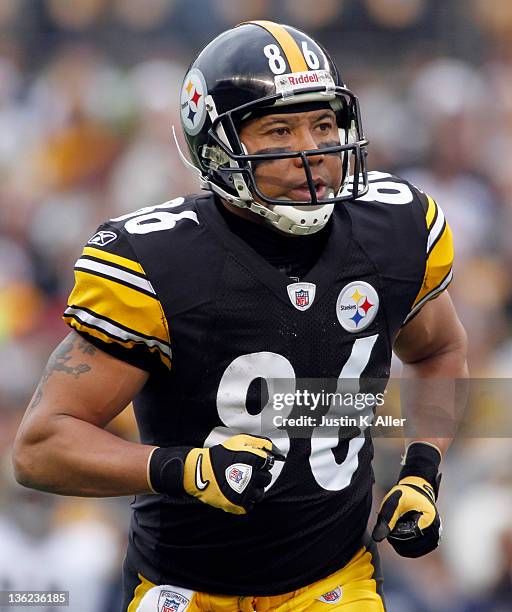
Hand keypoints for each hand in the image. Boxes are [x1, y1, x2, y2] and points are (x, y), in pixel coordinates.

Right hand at [149, 434, 283, 514]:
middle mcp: (251, 477)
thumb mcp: (239, 441)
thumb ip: (259, 442)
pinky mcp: (238, 504)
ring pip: (259, 494)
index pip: (269, 463)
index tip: (257, 463)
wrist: (200, 471)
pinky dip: (246, 500)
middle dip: (260, 475)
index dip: (262, 463)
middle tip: (249, 473)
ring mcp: (244, 492)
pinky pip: (249, 505)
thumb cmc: (219, 455)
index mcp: (253, 460)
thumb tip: (273, 448)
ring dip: (254, 489)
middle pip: (266, 479)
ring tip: (244, 484)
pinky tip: (238, 492)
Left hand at [372, 442, 441, 557]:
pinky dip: (405, 546)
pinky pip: (415, 551)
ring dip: (401, 543)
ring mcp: (434, 537)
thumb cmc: (405, 494)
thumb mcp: (393, 502)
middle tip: (393, 525)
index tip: (391, 522)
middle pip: (410, 547)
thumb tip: (376, 538)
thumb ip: (386, 519)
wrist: (417, 491)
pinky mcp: (431, 541)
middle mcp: (435, 531)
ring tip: (397, 528)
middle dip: (397, 539)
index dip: (395, 533)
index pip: (408, 538)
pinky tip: (401, 534)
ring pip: (412, 552)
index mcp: (429, 520)